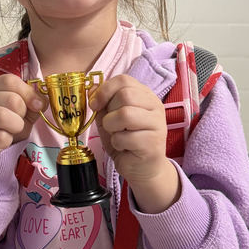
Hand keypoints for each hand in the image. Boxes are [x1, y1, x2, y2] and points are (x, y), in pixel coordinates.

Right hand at [0, 74, 44, 156]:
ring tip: (14, 130)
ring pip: (1, 116)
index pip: (10, 81)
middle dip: (23, 113)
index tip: (37, 105)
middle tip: (20, 121)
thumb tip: (42, 101)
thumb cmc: (5, 125)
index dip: (28, 93)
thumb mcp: (22, 111)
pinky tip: (4, 140)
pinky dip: (8, 140)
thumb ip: (33, 103)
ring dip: (16, 126)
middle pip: (10, 99)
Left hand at [90, 75, 179, 212]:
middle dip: (109, 111)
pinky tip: (124, 148)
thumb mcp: (110, 118)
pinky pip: (125, 137)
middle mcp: (155, 106)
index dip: (104, 90)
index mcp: (145, 96)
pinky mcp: (153, 143)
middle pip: (125, 95)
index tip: (95, 104)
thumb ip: (103, 103)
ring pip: (125, 114)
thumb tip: (91, 88)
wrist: (142, 168)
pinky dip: (117, 143)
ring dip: (112, 127)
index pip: (124, 80)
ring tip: (117, 135)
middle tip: (111, 125)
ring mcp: (157, 124)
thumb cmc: (126, 141)